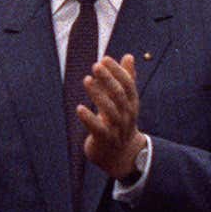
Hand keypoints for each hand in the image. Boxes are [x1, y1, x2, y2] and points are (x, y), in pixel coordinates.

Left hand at [78, 54, 146, 179]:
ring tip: (87, 80)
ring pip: (110, 111)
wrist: (121, 156)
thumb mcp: (124, 101)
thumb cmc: (120, 122)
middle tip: (96, 65)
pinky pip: (98, 129)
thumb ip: (126, 79)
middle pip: (120, 96)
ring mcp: (117, 129)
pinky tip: (79, 108)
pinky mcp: (104, 140)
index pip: (128, 85)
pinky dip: (89, 119)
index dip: (118, 72)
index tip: (105, 58)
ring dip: (98, 95)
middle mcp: (127, 115)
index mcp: (131, 104)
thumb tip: (129, 56)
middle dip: (109, 80)